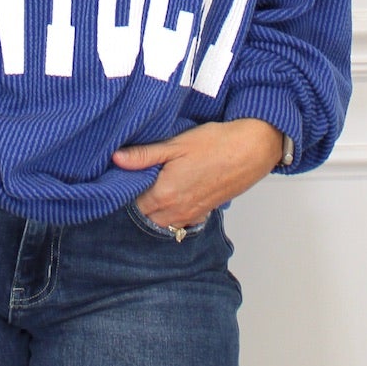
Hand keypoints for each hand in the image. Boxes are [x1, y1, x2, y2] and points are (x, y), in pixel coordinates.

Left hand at [111, 117, 282, 229]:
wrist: (250, 151)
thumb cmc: (215, 144)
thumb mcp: (175, 145)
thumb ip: (144, 156)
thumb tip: (116, 159)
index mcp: (164, 194)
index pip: (131, 202)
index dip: (126, 189)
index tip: (125, 177)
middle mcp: (176, 210)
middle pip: (145, 215)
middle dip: (139, 202)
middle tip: (139, 181)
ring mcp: (191, 214)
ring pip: (162, 221)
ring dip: (155, 210)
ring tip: (156, 187)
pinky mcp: (204, 212)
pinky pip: (180, 221)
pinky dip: (173, 213)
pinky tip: (175, 194)